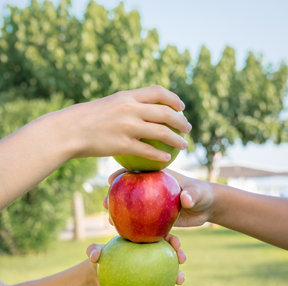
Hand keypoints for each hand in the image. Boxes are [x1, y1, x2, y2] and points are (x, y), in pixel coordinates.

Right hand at [64, 85, 190, 160]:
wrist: (69, 130)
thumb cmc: (86, 120)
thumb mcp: (107, 105)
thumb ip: (125, 106)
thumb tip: (140, 111)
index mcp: (127, 96)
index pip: (158, 92)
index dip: (174, 98)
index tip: (181, 107)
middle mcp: (130, 108)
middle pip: (165, 112)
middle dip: (181, 120)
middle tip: (187, 128)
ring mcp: (127, 126)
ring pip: (161, 132)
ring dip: (177, 139)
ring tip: (184, 145)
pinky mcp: (122, 144)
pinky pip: (148, 151)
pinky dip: (160, 155)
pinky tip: (167, 160)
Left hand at [86, 233, 185, 285]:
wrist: (101, 277)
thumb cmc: (100, 260)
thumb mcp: (95, 253)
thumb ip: (93, 250)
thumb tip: (95, 255)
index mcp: (143, 241)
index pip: (160, 236)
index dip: (171, 238)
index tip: (175, 243)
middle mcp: (151, 254)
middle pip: (169, 252)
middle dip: (180, 254)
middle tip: (182, 259)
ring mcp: (152, 269)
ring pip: (169, 271)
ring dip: (178, 274)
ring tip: (180, 280)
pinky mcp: (150, 284)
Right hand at [104, 168, 215, 227]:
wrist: (207, 208)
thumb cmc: (203, 194)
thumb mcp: (198, 193)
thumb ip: (192, 195)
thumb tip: (185, 199)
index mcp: (157, 177)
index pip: (136, 172)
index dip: (121, 174)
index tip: (110, 181)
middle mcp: (150, 190)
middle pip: (127, 191)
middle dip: (114, 196)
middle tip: (106, 205)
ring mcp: (151, 204)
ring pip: (131, 208)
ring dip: (119, 214)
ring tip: (110, 222)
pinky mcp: (155, 218)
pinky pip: (142, 223)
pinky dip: (134, 229)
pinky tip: (126, 236)